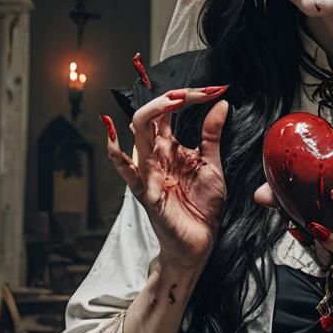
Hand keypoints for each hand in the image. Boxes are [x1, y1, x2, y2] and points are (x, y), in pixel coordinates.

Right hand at [101, 86, 228, 271]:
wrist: (200, 242)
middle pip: (150, 116)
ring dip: (153, 112)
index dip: (187, 96)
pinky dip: (115, 152)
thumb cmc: (201, 206)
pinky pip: (125, 170)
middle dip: (170, 98)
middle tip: (192, 93)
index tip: (212, 90)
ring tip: (174, 99)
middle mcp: (154, 154)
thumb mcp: (212, 164)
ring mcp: (147, 171)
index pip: (169, 111)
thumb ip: (211, 134)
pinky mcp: (145, 190)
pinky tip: (112, 136)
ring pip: (138, 133)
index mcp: (168, 147)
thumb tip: (220, 103)